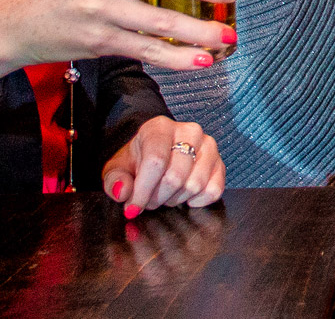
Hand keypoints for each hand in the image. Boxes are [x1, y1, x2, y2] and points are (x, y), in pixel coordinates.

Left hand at [103, 116, 224, 216]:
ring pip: (194, 184)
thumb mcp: (117, 170)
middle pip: (175, 176)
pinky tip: (184, 196)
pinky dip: (197, 200)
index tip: (133, 207)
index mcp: (159, 128)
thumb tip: (123, 192)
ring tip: (165, 194)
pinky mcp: (220, 162)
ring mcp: (208, 146)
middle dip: (158, 197)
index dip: (143, 190)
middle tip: (149, 200)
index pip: (156, 161)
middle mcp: (189, 131)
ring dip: (175, 199)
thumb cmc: (137, 163)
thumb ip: (115, 181)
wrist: (157, 156)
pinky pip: (214, 189)